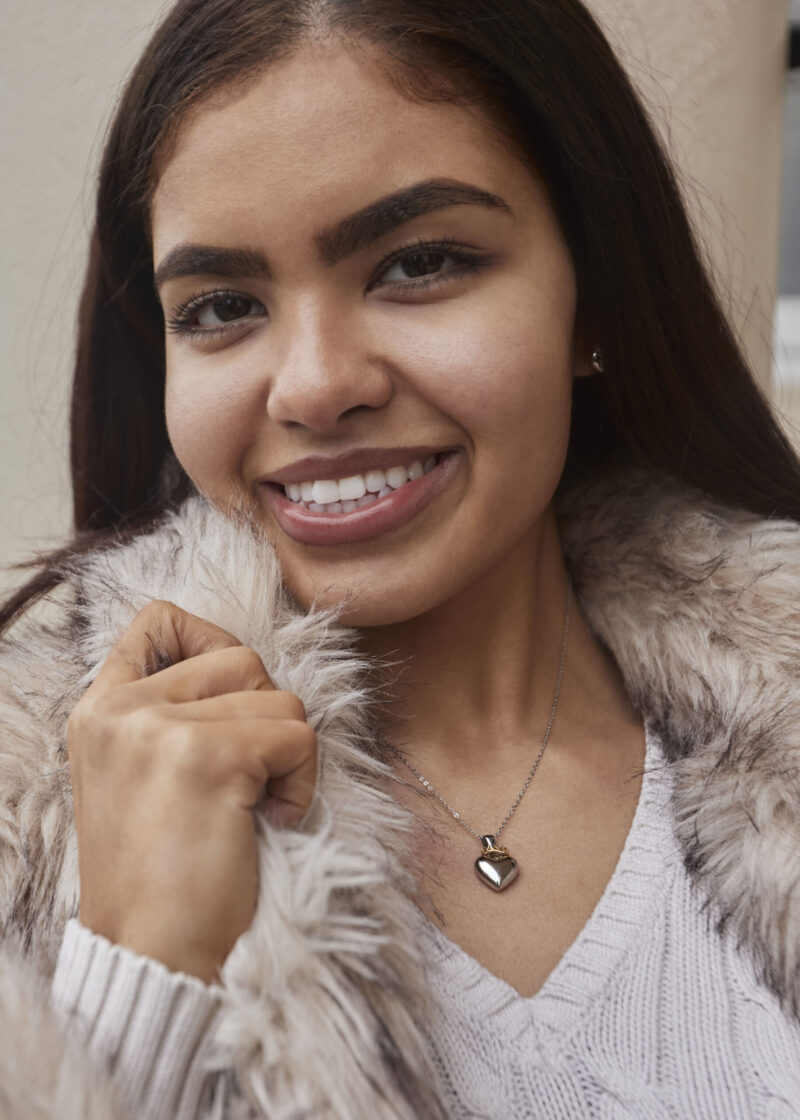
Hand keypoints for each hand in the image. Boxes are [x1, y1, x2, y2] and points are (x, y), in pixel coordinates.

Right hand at [66, 600, 316, 983]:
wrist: (154, 954)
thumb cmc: (164, 873)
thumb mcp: (138, 775)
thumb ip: (169, 714)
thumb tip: (243, 669)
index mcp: (101, 709)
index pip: (157, 620)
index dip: (209, 639)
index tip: (230, 698)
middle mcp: (122, 708)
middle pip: (240, 657)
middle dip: (266, 715)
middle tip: (248, 779)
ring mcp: (159, 727)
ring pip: (279, 696)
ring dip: (289, 753)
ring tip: (255, 806)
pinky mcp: (207, 756)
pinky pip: (299, 734)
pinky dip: (303, 781)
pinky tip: (268, 820)